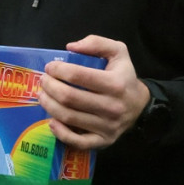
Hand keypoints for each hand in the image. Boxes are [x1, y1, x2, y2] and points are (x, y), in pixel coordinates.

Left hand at [38, 35, 150, 150]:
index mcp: (115, 83)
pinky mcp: (103, 141)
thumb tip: (71, 47)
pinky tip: (51, 121)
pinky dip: (60, 132)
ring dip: (49, 105)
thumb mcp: (118, 52)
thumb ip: (96, 43)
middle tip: (43, 80)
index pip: (78, 76)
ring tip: (43, 95)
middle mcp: (112, 106)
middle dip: (49, 87)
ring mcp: (107, 126)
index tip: (50, 67)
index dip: (58, 70)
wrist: (140, 105)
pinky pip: (77, 141)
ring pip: (69, 118)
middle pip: (69, 98)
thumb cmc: (124, 76)